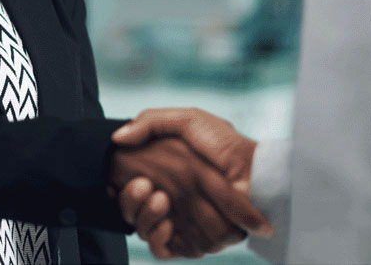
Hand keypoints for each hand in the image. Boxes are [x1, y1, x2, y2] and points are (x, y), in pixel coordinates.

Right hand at [108, 136, 264, 256]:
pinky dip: (158, 239)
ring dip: (144, 218)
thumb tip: (117, 138)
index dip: (120, 188)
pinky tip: (168, 224)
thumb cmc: (225, 144)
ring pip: (143, 230)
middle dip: (130, 202)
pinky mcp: (191, 241)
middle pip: (132, 212)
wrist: (253, 172)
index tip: (121, 179)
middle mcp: (169, 200)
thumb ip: (150, 122)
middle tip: (143, 186)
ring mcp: (179, 222)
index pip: (129, 188)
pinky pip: (163, 249)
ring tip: (161, 199)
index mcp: (164, 174)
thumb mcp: (188, 120)